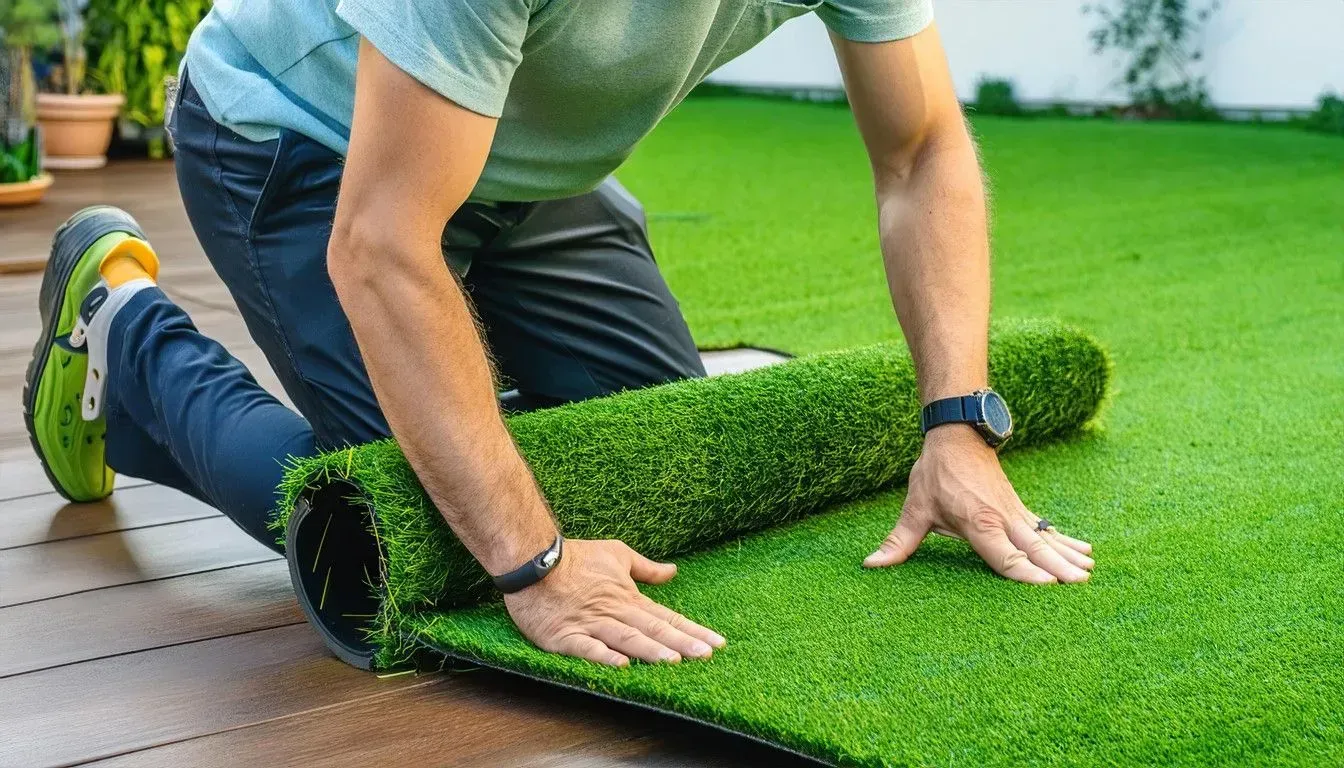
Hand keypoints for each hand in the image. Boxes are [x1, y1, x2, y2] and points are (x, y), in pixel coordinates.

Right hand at [503, 538, 726, 665]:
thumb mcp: (616, 554)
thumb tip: (673, 571)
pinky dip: (603, 657)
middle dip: (681, 644)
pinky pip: (586, 648)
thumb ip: (646, 568)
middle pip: (652, 631)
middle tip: (706, 655)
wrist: (532, 558)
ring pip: (625, 638)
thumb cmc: (575, 557)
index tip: (718, 643)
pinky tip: (621, 665)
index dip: (693, 631)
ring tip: (673, 662)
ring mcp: (590, 625)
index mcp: (628, 598)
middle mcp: (614, 612)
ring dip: (649, 651)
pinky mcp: (564, 637)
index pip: (667, 617)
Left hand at [864, 424, 1093, 583]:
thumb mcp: (915, 507)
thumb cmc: (937, 473)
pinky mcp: (1018, 507)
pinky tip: (1085, 549)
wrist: (958, 433)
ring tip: (1090, 571)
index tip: (1048, 585)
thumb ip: (898, 541)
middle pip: (1034, 548)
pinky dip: (1065, 539)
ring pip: (1045, 537)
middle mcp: (1001, 519)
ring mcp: (1013, 512)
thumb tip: (871, 564)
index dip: (1025, 572)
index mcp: (978, 522)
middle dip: (1058, 566)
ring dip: (1068, 553)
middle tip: (1081, 583)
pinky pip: (1045, 527)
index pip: (1004, 554)